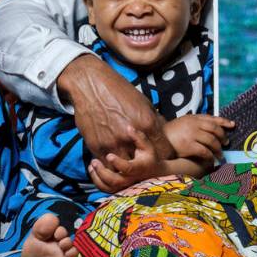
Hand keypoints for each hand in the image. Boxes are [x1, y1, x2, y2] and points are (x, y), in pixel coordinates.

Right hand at [59, 54, 175, 165]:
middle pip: (148, 164)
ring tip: (130, 162)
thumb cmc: (119, 91)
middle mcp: (131, 136)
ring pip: (127, 170)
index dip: (166, 154)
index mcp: (146, 123)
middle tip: (147, 160)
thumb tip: (165, 134)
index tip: (162, 154)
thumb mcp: (144, 103)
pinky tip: (115, 158)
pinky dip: (113, 166)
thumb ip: (155, 121)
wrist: (90, 86)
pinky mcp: (97, 148)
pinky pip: (109, 167)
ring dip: (130, 168)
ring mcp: (113, 144)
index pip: (165, 151)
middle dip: (149, 164)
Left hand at [87, 127, 167, 192]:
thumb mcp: (147, 146)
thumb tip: (128, 127)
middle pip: (116, 181)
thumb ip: (138, 137)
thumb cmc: (148, 156)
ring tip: (92, 164)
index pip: (128, 168)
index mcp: (139, 167)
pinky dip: (96, 181)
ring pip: (109, 188)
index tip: (109, 155)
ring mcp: (125, 185)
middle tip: (94, 161)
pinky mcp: (118, 188)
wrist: (153, 173)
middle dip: (103, 172)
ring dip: (97, 177)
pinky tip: (92, 169)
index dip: (118, 163)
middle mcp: (132, 179)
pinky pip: (106, 189)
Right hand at [164, 115, 234, 163]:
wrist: (157, 142)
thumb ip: (196, 124)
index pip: (212, 118)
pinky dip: (210, 156)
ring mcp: (191, 134)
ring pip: (212, 141)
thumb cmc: (171, 134)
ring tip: (221, 155)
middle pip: (215, 129)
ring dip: (218, 149)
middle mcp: (193, 124)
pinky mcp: (188, 145)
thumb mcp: (183, 123)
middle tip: (226, 143)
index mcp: (193, 118)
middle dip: (223, 136)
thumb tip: (212, 130)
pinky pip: (204, 151)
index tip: (232, 125)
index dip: (224, 121)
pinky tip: (212, 160)